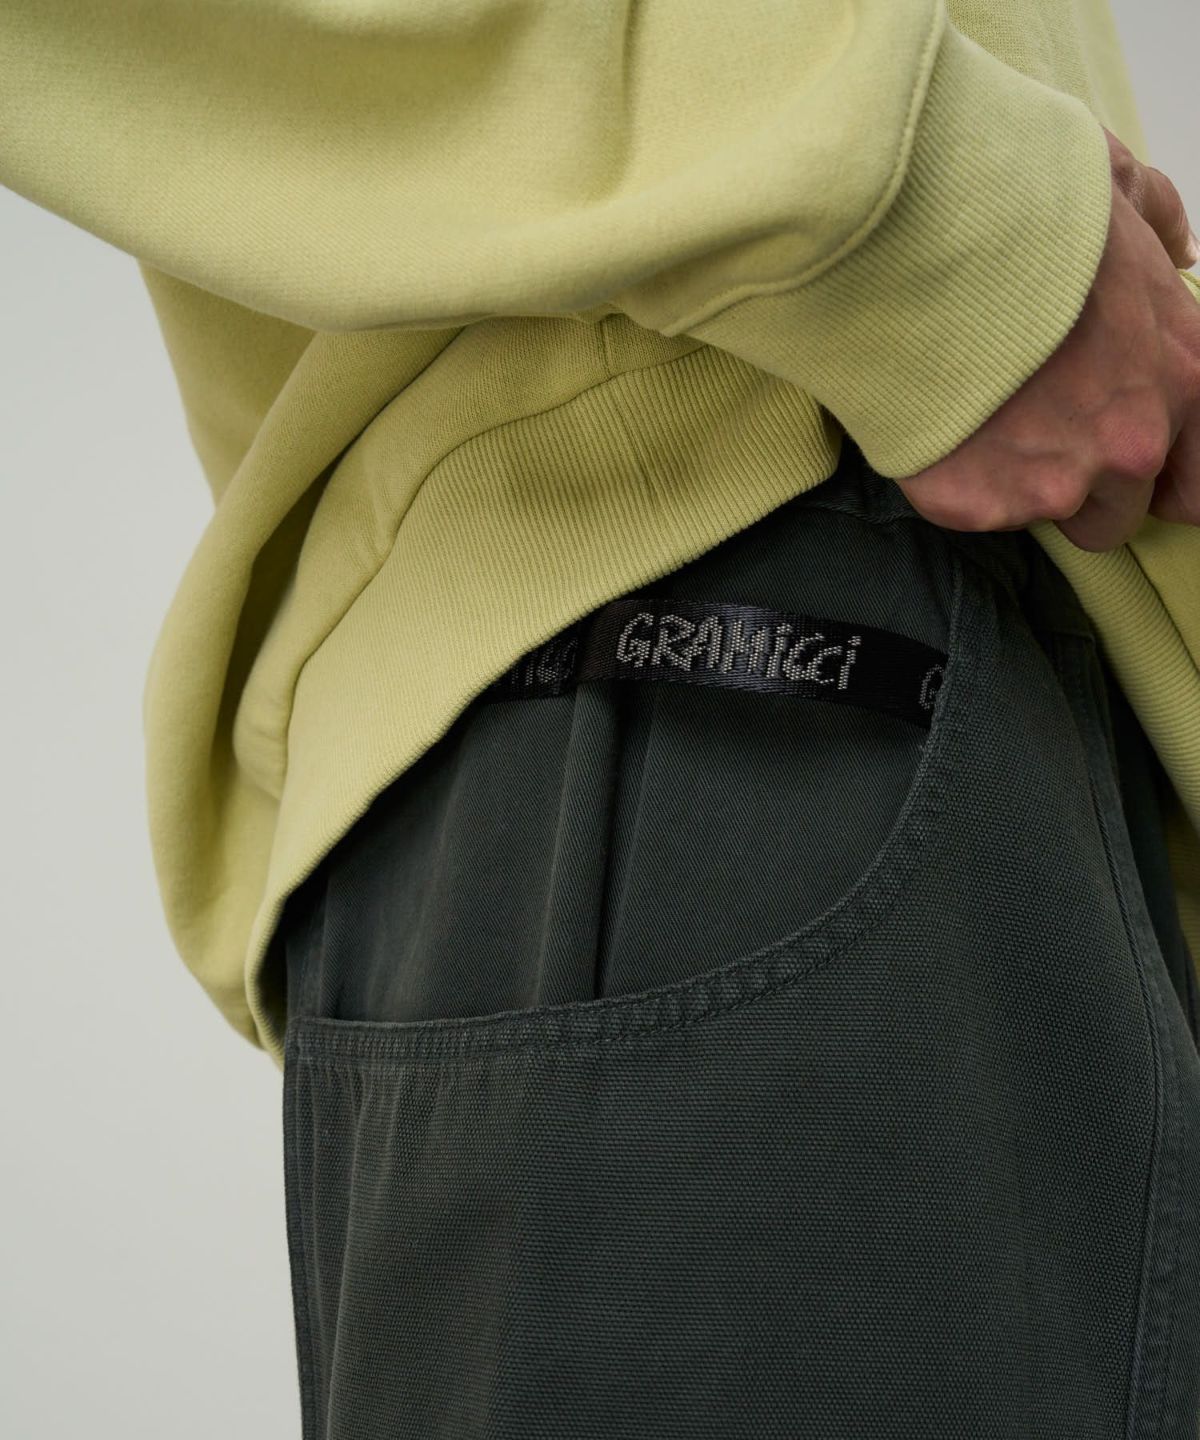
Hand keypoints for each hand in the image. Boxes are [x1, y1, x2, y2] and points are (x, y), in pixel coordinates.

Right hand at [892, 126, 1199, 550]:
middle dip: (1078, 479)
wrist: (923, 241)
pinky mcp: (981, 503)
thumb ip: (1160, 221)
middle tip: (1028, 421)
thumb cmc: (1022, 206)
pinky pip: (970, 508)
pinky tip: (937, 417)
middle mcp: (1133, 444)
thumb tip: (1181, 245)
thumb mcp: (1115, 186)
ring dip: (1013, 479)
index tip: (1119, 456)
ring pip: (1041, 513)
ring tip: (976, 412)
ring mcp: (1056, 483)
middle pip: (1115, 513)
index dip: (1161, 476)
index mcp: (1184, 377)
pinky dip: (951, 477)